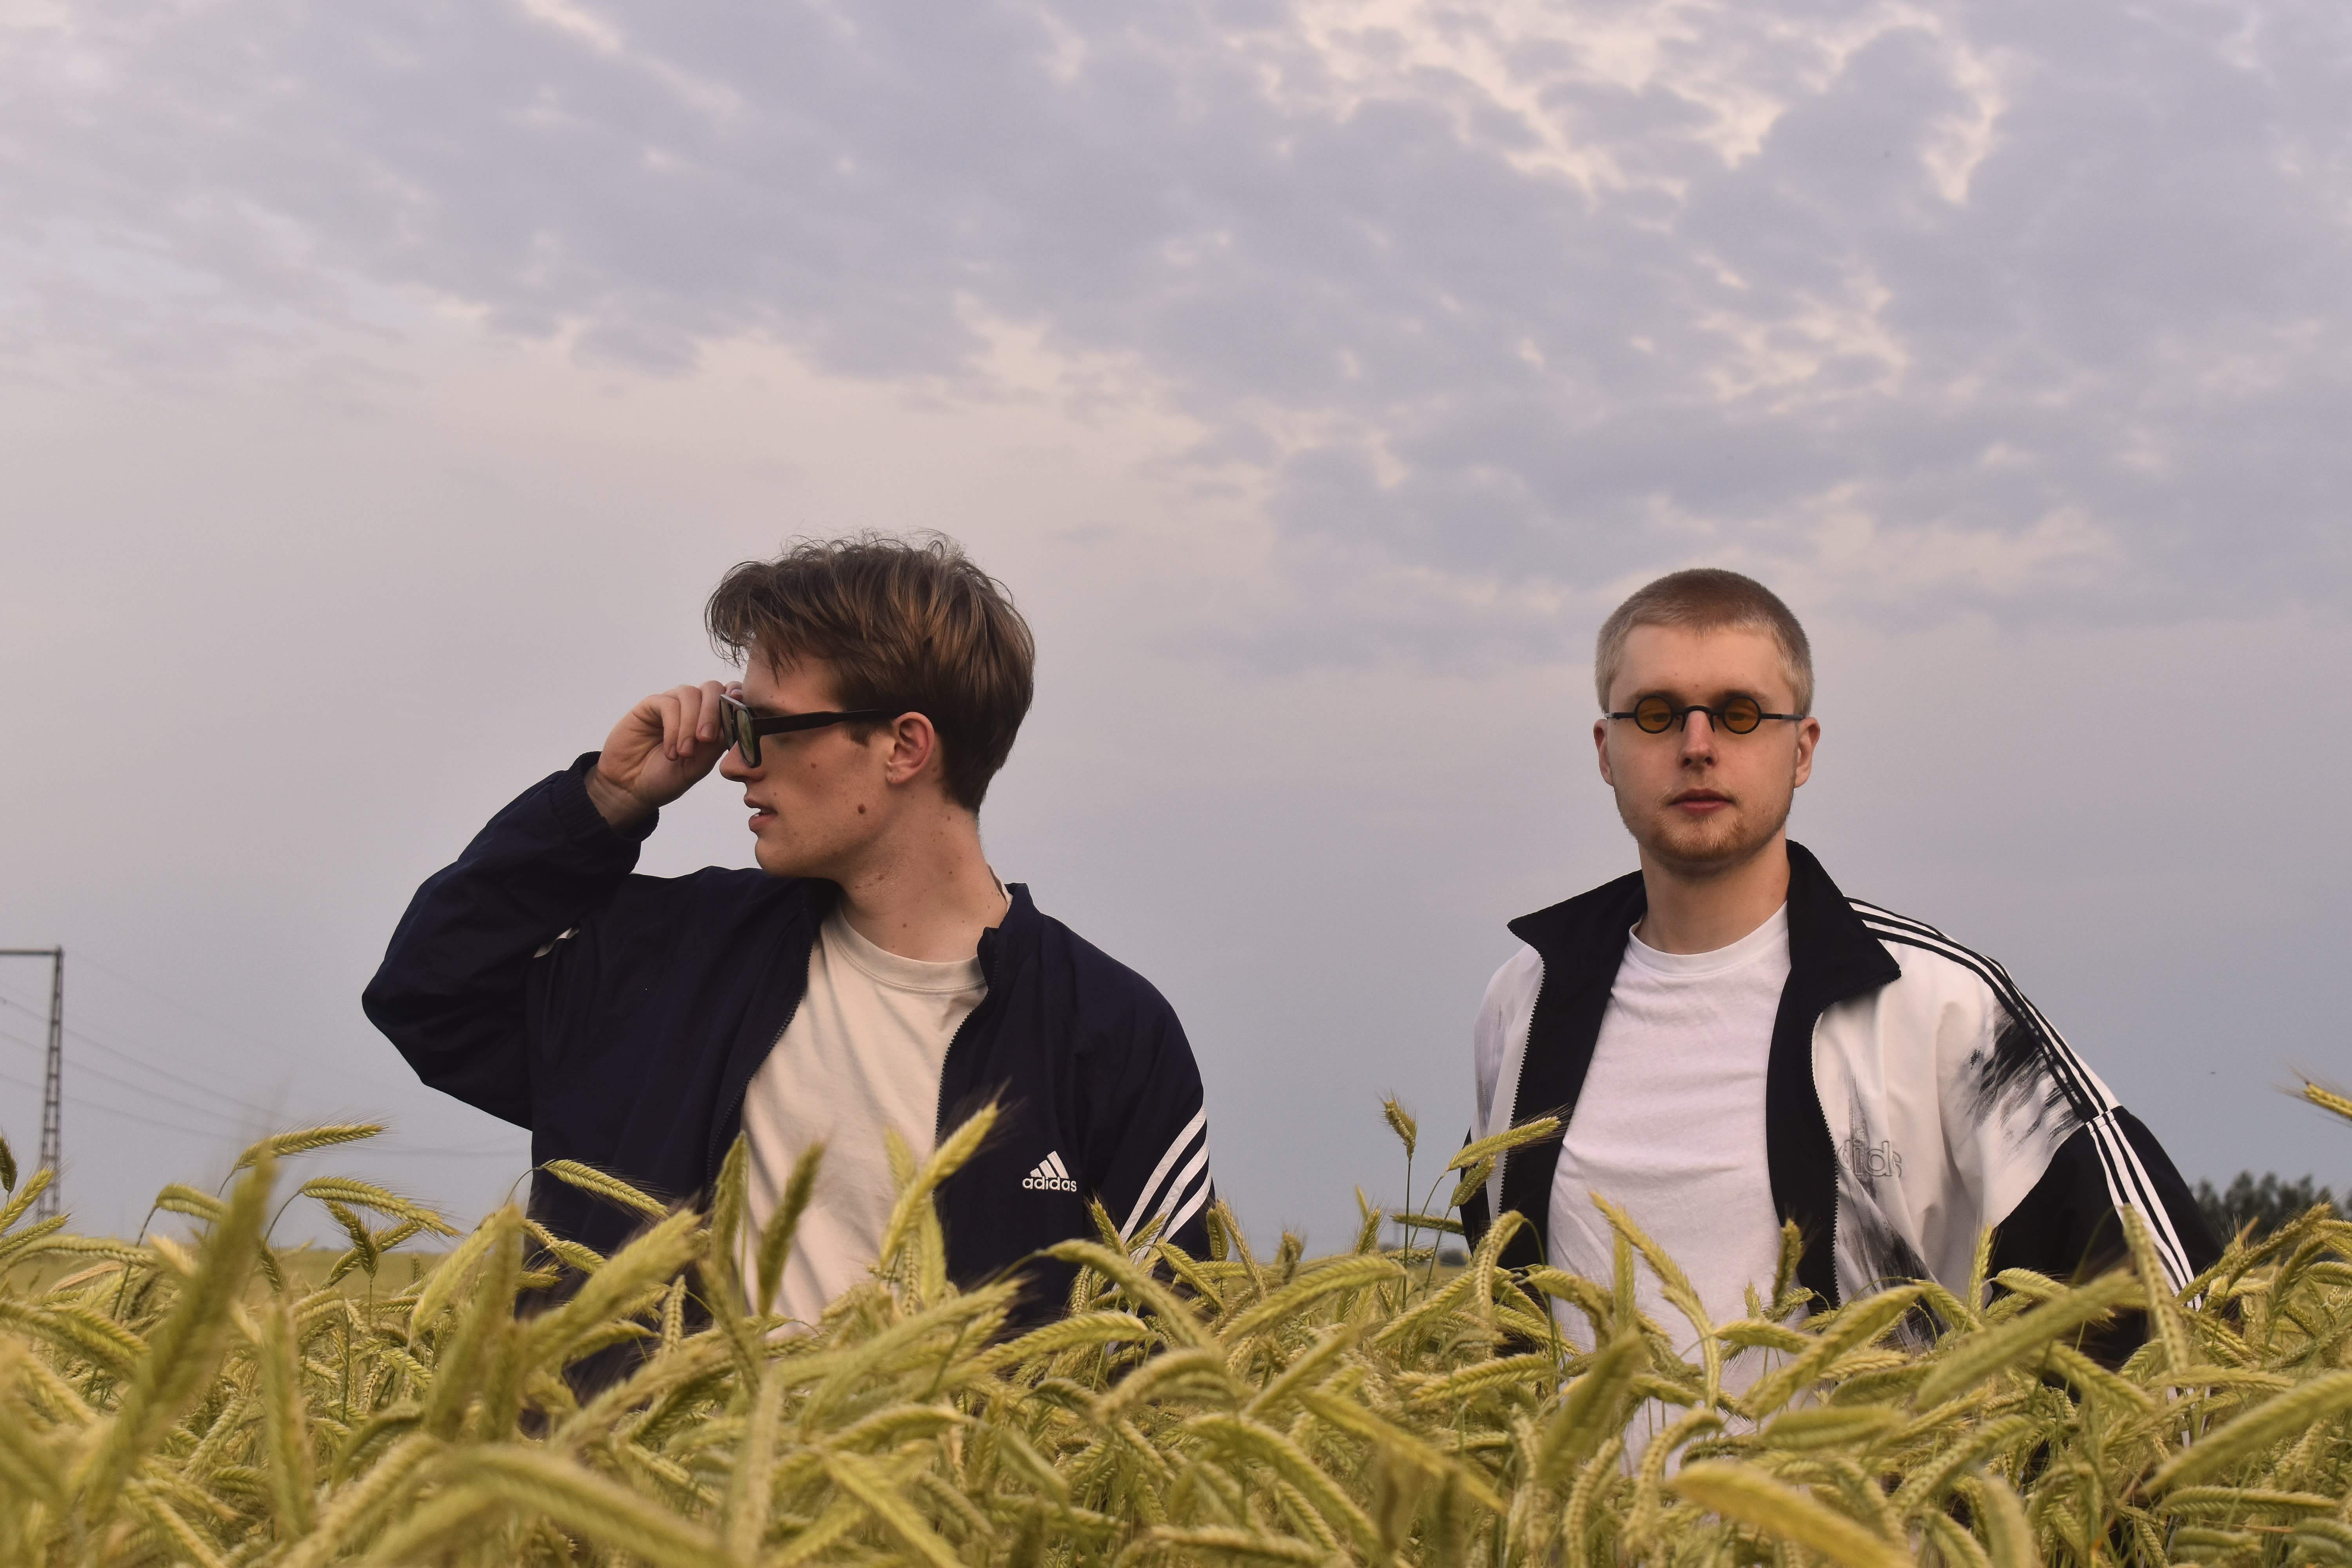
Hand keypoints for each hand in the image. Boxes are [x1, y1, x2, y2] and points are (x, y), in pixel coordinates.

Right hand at [583, 681, 735, 829]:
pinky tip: (671, 751)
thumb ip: (718, 743)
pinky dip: (673, 728)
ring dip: (691, 724)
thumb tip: (738, 720)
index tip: (741, 710)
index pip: (730, 695)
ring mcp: (672, 704)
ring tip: (684, 752)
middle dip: (713, 712)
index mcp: (711, 720)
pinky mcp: (650, 705)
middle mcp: (693, 708)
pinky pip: (668, 704)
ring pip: (690, 694)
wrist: (631, 788)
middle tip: (706, 739)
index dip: (737, 697)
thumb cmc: (666, 778)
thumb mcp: (699, 765)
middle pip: (712, 688)